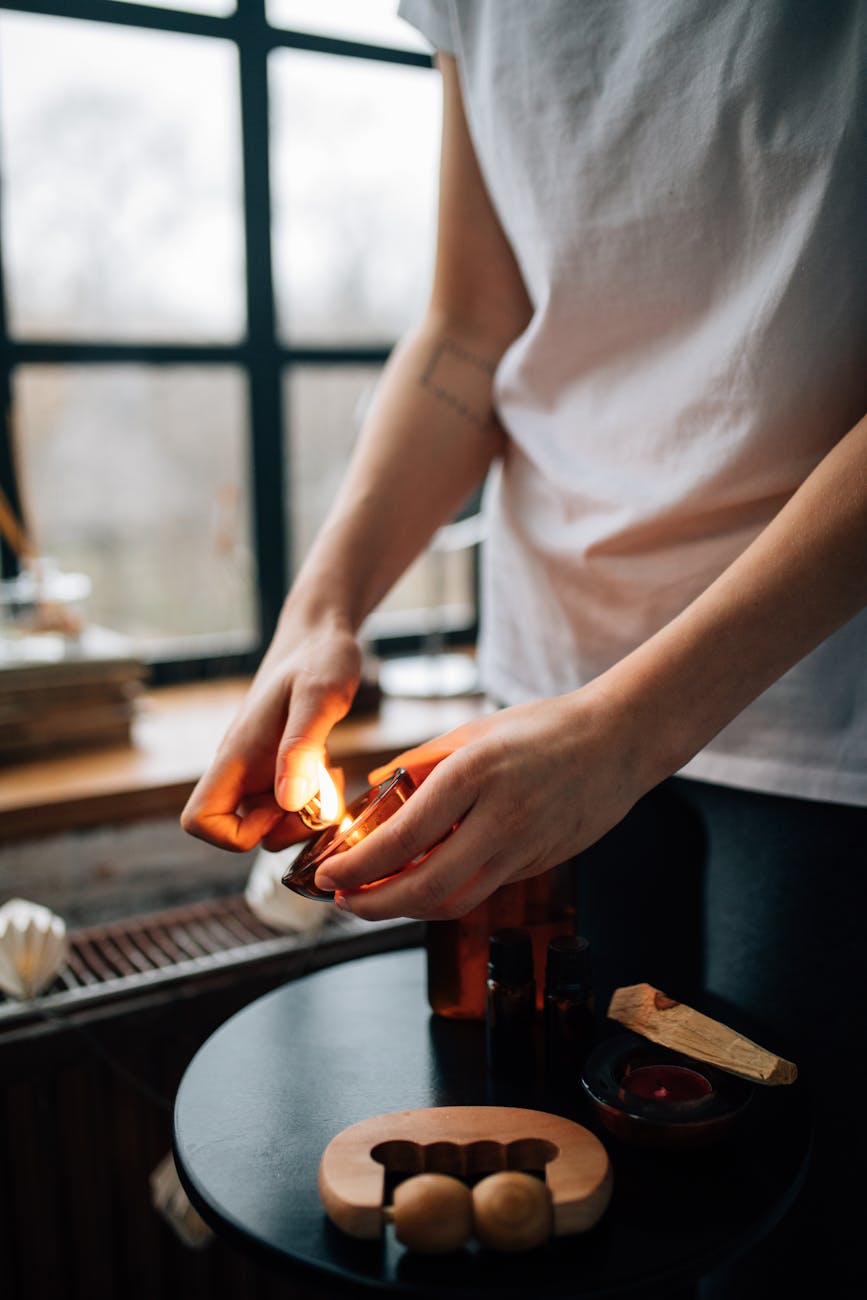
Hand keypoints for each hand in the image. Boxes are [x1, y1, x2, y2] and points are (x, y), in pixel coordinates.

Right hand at [180, 615, 360, 851]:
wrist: (320, 635)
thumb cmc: (319, 657)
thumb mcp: (320, 696)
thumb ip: (302, 746)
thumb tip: (289, 802)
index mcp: (237, 755)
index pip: (199, 819)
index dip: (234, 834)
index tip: (278, 809)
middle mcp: (242, 769)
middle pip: (239, 833)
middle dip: (287, 829)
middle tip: (323, 797)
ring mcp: (261, 770)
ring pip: (270, 824)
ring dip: (305, 818)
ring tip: (331, 777)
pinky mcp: (282, 768)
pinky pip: (289, 806)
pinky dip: (314, 803)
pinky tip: (330, 770)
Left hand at [313, 683, 649, 919]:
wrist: (617, 743)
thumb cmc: (544, 727)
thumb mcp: (474, 730)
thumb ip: (422, 764)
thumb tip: (376, 790)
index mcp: (475, 774)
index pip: (404, 837)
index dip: (359, 865)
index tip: (329, 874)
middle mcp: (499, 819)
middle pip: (424, 886)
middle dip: (372, 904)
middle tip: (342, 900)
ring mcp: (523, 849)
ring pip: (453, 901)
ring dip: (405, 909)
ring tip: (372, 899)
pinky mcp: (537, 866)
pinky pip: (479, 891)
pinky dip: (440, 896)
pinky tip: (417, 886)